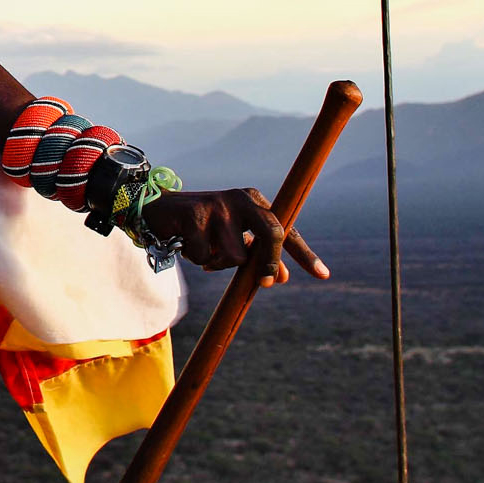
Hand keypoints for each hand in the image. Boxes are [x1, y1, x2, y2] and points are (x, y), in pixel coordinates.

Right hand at [142, 188, 330, 286]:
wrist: (159, 210)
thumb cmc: (203, 229)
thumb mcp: (234, 240)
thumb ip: (257, 255)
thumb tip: (281, 278)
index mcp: (254, 201)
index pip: (286, 229)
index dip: (304, 254)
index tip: (324, 275)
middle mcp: (240, 199)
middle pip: (271, 233)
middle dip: (270, 262)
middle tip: (266, 283)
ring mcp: (218, 205)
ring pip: (235, 256)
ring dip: (219, 264)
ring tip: (205, 252)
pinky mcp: (195, 215)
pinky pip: (206, 256)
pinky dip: (198, 259)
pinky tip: (187, 244)